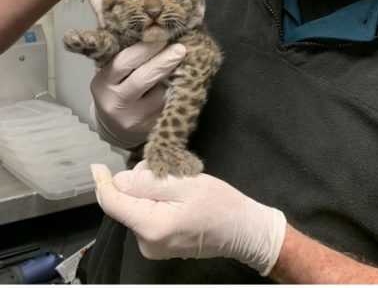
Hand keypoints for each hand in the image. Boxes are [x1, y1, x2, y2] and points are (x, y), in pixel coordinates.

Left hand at [91, 162, 286, 276]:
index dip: (103, 182)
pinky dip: (158, 202)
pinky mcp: (161, 244)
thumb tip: (116, 180)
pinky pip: (149, 217)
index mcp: (150, 226)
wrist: (244, 230)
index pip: (114, 202)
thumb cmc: (220, 204)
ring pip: (138, 208)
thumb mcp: (186, 184)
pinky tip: (179, 197)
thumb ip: (148, 182)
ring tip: (179, 184)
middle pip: (127, 203)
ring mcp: (153, 246)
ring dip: (151, 191)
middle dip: (140, 182)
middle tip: (169, 171)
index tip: (97, 165)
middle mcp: (146, 242)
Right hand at [92, 42, 185, 148]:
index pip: (123, 63)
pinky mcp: (150, 128)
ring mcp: (134, 118)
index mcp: (103, 83)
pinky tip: (186, 83)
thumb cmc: (117, 89)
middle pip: (142, 79)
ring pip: (160, 94)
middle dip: (163, 62)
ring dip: (175, 77)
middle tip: (181, 49)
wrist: (114, 127)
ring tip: (186, 64)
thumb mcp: (111, 74)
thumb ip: (126, 55)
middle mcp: (116, 102)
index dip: (144, 49)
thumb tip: (151, 29)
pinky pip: (169, 106)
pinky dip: (178, 92)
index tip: (162, 37)